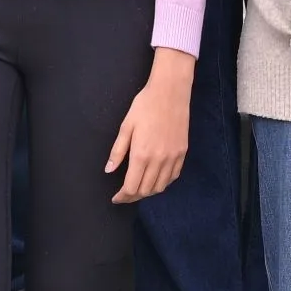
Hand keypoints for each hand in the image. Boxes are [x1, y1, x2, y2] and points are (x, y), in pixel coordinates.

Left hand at [106, 51, 194, 204]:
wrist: (170, 92)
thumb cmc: (145, 106)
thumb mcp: (126, 127)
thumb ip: (117, 151)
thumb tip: (109, 170)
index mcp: (141, 155)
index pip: (131, 187)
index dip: (122, 197)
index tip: (116, 198)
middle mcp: (158, 160)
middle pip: (145, 190)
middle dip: (133, 197)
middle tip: (124, 195)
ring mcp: (172, 157)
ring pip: (160, 187)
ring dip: (148, 192)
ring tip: (139, 189)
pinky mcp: (182, 153)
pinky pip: (173, 177)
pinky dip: (163, 183)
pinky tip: (156, 180)